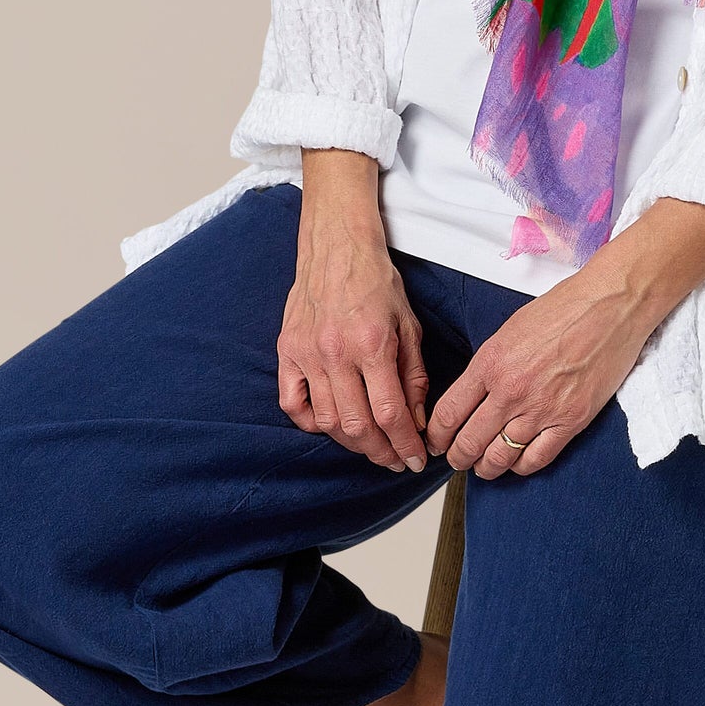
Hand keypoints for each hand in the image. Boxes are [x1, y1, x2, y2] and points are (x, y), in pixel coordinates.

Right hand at [277, 150, 429, 472]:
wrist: (336, 245)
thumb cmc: (376, 281)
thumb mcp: (409, 325)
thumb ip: (414, 376)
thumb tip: (417, 422)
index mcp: (372, 345)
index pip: (390, 414)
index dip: (405, 445)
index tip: (415, 460)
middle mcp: (336, 353)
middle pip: (357, 426)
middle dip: (381, 452)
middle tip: (396, 460)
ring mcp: (306, 354)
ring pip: (326, 421)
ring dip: (351, 443)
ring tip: (371, 446)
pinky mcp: (287, 351)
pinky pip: (292, 403)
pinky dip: (310, 422)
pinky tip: (330, 425)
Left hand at [425, 197, 704, 477]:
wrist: (610, 306)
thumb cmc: (563, 308)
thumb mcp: (510, 330)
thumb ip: (489, 365)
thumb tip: (475, 394)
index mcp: (490, 363)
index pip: (448, 413)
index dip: (436, 435)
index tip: (435, 442)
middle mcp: (510, 391)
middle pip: (469, 442)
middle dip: (457, 458)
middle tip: (455, 460)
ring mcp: (541, 410)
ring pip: (499, 458)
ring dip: (486, 468)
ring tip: (484, 468)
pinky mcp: (571, 422)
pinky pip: (536, 459)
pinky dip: (522, 467)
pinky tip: (518, 463)